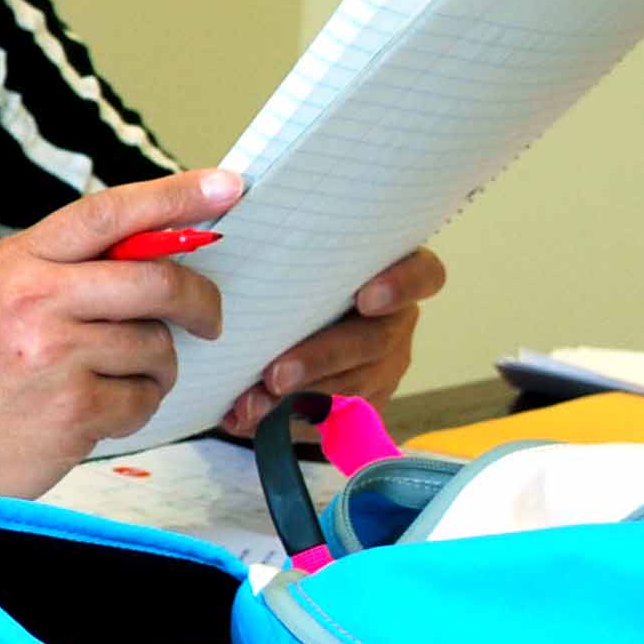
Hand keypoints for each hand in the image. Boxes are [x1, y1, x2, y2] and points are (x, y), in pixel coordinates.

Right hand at [0, 170, 242, 503]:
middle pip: (156, 280)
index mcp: (17, 263)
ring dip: (156, 365)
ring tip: (116, 378)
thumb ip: (59, 265)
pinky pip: (143, 398)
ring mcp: (56, 359)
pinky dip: (136, 406)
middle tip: (209, 317)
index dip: (174, 196)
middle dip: (199, 300)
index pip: (109, 214)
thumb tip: (148, 245)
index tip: (226, 186)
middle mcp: (36, 303)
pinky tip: (98, 411)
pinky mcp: (73, 413)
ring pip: (157, 346)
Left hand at [214, 245, 448, 438]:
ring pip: (353, 387)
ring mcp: (383, 365)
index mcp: (390, 270)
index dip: (401, 286)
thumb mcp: (287, 250)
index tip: (365, 299)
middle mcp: (396, 320)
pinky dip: (285, 420)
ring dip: (299, 399)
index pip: (423, 274)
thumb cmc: (288, 271)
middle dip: (324, 359)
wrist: (277, 317)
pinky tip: (247, 418)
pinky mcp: (362, 403)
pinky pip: (331, 418)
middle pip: (377, 341)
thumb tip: (221, 223)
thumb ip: (272, 240)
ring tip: (251, 404)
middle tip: (276, 375)